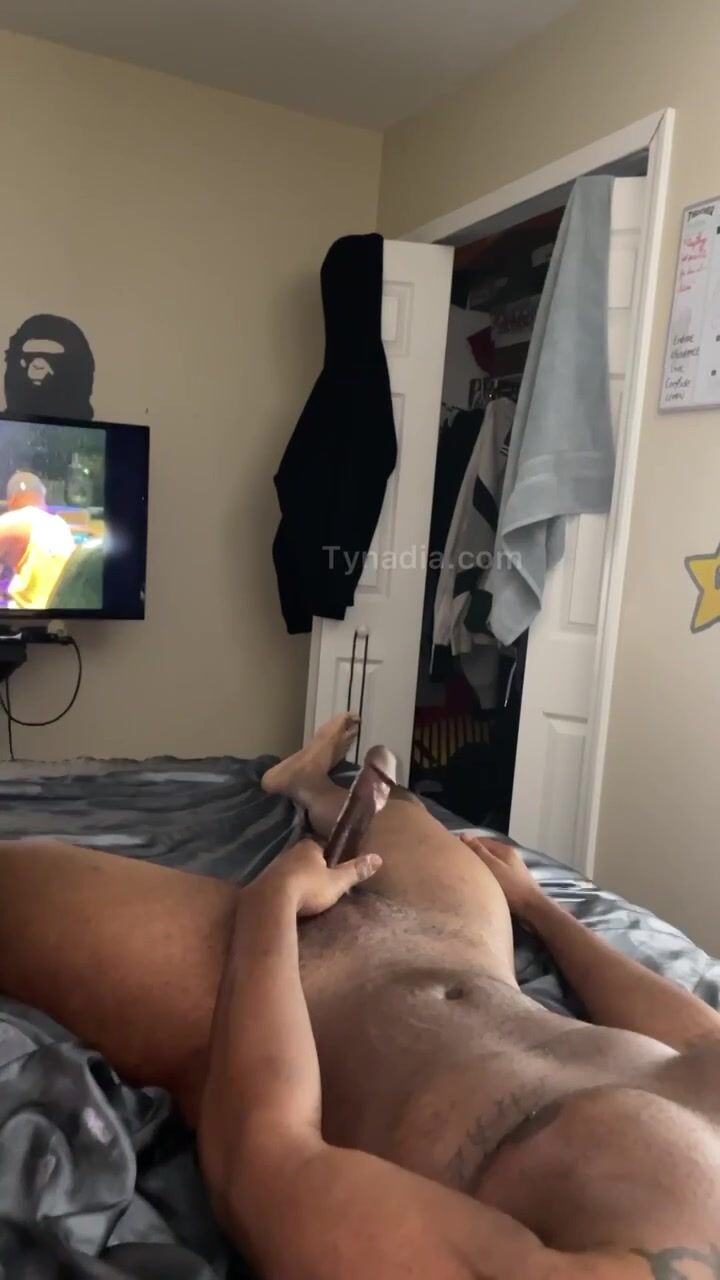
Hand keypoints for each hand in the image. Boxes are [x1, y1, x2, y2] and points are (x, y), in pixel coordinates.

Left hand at [252, 838, 381, 917]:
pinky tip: (290, 902)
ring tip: (307, 897)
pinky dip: (285, 890)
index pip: (324, 847)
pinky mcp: (264, 881)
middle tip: (323, 887)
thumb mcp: (337, 881)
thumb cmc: (309, 887)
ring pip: (292, 871)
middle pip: (306, 859)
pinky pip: (279, 883)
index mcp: (309, 847)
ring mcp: (275, 866)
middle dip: (313, 870)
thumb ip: (355, 871)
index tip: (336, 871)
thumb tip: (378, 858)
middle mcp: (291, 852)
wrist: (271, 901)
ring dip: (298, 880)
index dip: (331, 858)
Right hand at [460, 835, 541, 919]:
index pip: (481, 841)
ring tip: (465, 877)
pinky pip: (495, 875)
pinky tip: (480, 886)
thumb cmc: (511, 886)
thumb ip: (478, 851)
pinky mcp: (513, 883)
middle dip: (473, 858)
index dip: (467, 845)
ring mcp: (512, 870)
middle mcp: (509, 857)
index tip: (454, 854)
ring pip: (491, 865)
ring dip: (480, 869)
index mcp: (504, 849)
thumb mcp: (492, 866)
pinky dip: (486, 878)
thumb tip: (464, 835)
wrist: (533, 909)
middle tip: (457, 867)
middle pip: (487, 853)